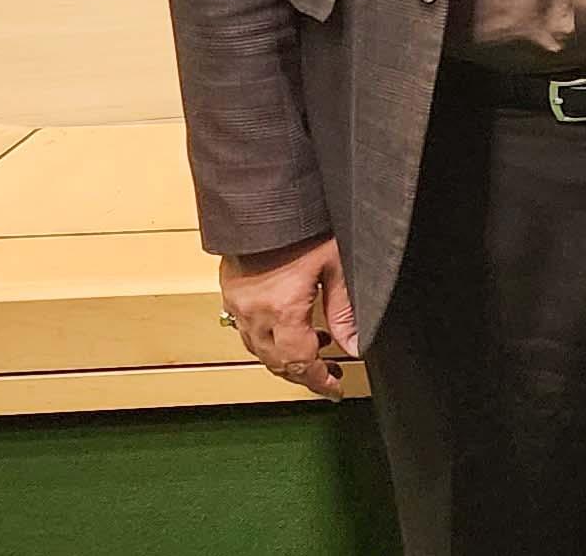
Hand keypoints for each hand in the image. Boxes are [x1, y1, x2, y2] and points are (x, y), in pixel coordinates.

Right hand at [220, 230, 359, 399]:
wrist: (263, 197)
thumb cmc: (302, 224)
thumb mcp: (336, 263)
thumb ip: (344, 309)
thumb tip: (355, 344)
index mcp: (282, 309)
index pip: (299, 363)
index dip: (318, 381)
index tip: (334, 389)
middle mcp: (254, 313)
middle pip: (277, 363)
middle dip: (304, 374)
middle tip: (329, 374)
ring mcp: (238, 303)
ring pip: (259, 349)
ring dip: (285, 357)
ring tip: (316, 347)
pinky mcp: (231, 290)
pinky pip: (247, 328)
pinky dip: (269, 337)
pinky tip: (289, 325)